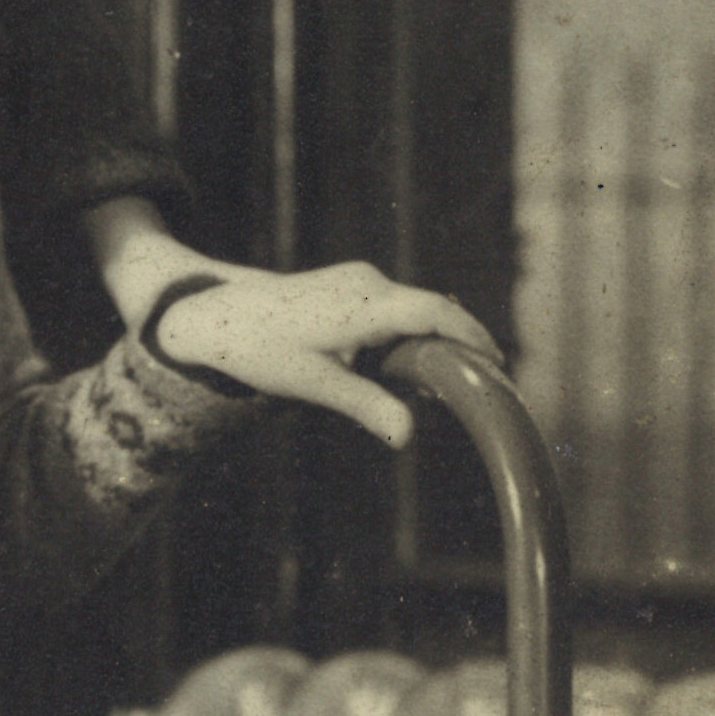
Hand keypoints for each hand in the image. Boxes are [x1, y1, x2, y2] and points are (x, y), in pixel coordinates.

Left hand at [148, 260, 500, 451]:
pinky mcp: (352, 282)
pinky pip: (394, 307)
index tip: (498, 362)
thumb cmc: (260, 349)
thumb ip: (365, 406)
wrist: (216, 314)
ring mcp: (359, 278)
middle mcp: (367, 282)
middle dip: (457, 346)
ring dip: (430, 343)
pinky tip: (402, 367)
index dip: (471, 334)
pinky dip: (407, 334)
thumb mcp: (314, 384)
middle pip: (431, 312)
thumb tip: (406, 436)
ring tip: (439, 386)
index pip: (434, 312)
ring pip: (413, 310)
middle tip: (480, 386)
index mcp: (362, 304)